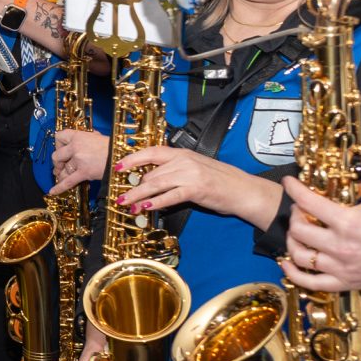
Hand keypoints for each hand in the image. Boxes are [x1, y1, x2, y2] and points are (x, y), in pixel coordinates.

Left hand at [49, 128, 111, 193]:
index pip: (59, 136)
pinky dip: (59, 188)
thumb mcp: (99, 138)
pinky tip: (53, 192)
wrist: (125, 158)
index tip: (61, 148)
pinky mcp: (83, 173)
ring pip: (62, 170)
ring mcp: (79, 160)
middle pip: (56, 156)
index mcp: (79, 136)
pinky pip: (68, 182)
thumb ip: (88, 137)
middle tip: (61, 166)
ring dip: (61, 174)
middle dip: (57, 162)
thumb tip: (85, 137)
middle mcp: (76, 147)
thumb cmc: (113, 148)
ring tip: (61, 176)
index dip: (58, 144)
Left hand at [112, 144, 248, 216]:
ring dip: (138, 196)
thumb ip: (175, 171)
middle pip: (150, 172)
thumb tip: (153, 180)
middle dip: (133, 186)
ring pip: (156, 184)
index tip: (117, 166)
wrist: (243, 190)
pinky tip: (146, 208)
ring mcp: (190, 174)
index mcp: (183, 154)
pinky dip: (156, 202)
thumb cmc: (220, 182)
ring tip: (126, 204)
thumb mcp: (196, 169)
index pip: (152, 152)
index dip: (132, 158)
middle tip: (120, 196)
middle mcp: (184, 161)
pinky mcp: (196, 189)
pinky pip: (170, 196)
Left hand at [281, 141, 360, 293]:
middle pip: (299, 230)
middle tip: (300, 209)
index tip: (289, 182)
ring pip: (300, 256)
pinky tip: (288, 263)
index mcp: (348, 222)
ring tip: (297, 233)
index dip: (293, 189)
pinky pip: (310, 283)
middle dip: (295, 216)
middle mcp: (340, 246)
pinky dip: (294, 273)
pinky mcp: (346, 283)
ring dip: (292, 242)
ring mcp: (341, 267)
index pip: (308, 202)